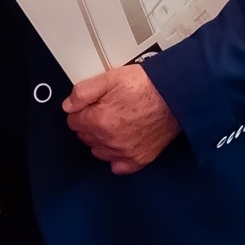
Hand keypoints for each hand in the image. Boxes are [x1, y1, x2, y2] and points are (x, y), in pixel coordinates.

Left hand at [62, 64, 180, 173]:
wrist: (176, 96)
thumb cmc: (146, 86)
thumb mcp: (110, 78)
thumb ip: (83, 92)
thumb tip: (68, 106)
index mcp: (99, 121)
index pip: (73, 122)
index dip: (81, 110)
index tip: (91, 104)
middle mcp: (110, 141)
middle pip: (84, 137)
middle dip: (89, 123)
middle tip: (105, 110)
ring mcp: (125, 153)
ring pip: (98, 151)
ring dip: (100, 139)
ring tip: (114, 123)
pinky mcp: (139, 159)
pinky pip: (118, 166)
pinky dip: (116, 157)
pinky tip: (119, 143)